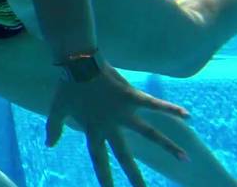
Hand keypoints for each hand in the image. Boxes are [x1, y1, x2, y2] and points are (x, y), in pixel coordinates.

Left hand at [46, 62, 190, 186]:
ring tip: (186, 160)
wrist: (76, 61)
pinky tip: (187, 115)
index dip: (105, 177)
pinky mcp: (131, 95)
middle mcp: (110, 125)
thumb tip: (48, 145)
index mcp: (93, 129)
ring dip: (167, 146)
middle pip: (124, 156)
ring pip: (148, 134)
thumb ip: (54, 128)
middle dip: (134, 177)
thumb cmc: (66, 84)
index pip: (99, 159)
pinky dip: (170, 108)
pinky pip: (154, 104)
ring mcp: (122, 111)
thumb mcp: (56, 108)